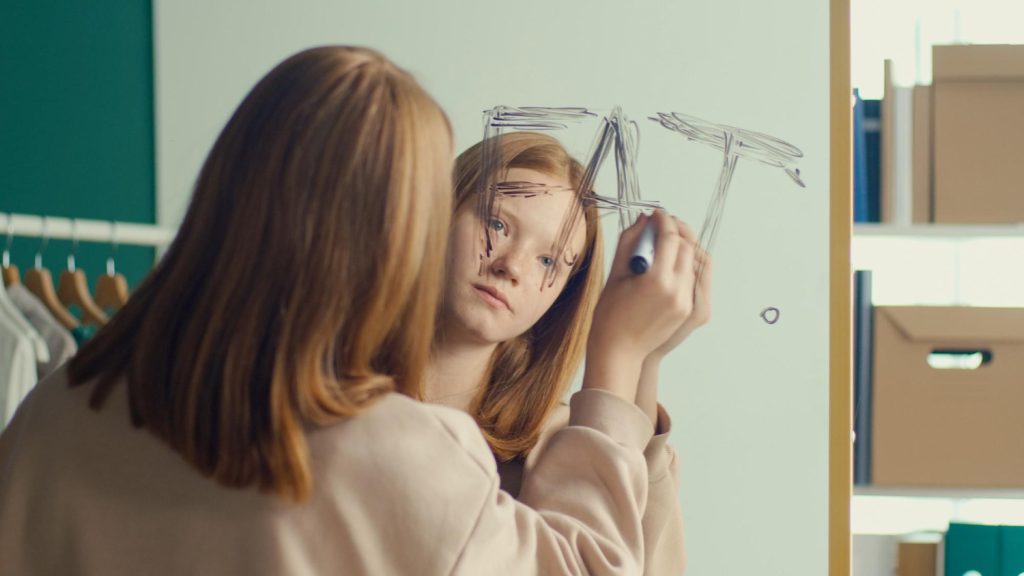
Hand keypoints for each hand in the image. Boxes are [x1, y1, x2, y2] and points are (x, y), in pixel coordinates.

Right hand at [583, 211, 698, 400]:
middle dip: (676, 231)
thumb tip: (643, 220)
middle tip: (661, 225)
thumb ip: (630, 242)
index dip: (663, 220)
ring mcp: (686, 303)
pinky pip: (693, 279)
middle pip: (687, 247)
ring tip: (664, 244)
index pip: (670, 237)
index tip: (656, 214)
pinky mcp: (690, 311)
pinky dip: (684, 266)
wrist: (619, 352)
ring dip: (681, 248)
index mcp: (657, 280)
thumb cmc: (610, 316)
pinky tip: (669, 263)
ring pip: (693, 262)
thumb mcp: (615, 275)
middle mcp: (677, 291)